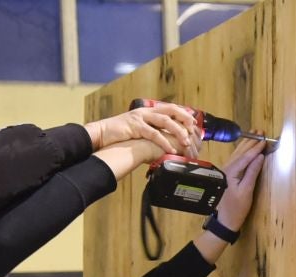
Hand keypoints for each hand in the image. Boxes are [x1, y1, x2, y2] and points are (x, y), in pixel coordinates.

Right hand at [85, 103, 200, 156]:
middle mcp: (146, 112)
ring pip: (164, 121)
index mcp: (148, 111)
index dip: (182, 113)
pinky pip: (153, 134)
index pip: (169, 108)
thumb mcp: (138, 130)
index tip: (193, 121)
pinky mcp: (135, 127)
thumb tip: (165, 140)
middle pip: (170, 110)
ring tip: (186, 141)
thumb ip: (150, 131)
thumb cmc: (119, 135)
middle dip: (184, 118)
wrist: (101, 133)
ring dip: (177, 131)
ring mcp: (140, 118)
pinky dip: (163, 141)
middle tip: (194, 128)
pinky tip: (170, 148)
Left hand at [192, 131, 265, 264]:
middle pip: (240, 153)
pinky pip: (235, 159)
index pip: (245, 157)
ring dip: (246, 145)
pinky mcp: (226, 175)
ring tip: (254, 135)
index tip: (265, 140)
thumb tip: (260, 157)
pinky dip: (242, 152)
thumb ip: (252, 172)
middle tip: (260, 132)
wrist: (225, 221)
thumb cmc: (237, 208)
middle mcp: (226, 169)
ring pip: (236, 155)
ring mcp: (225, 172)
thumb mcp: (247, 191)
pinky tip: (245, 148)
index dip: (256, 148)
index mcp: (231, 172)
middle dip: (250, 142)